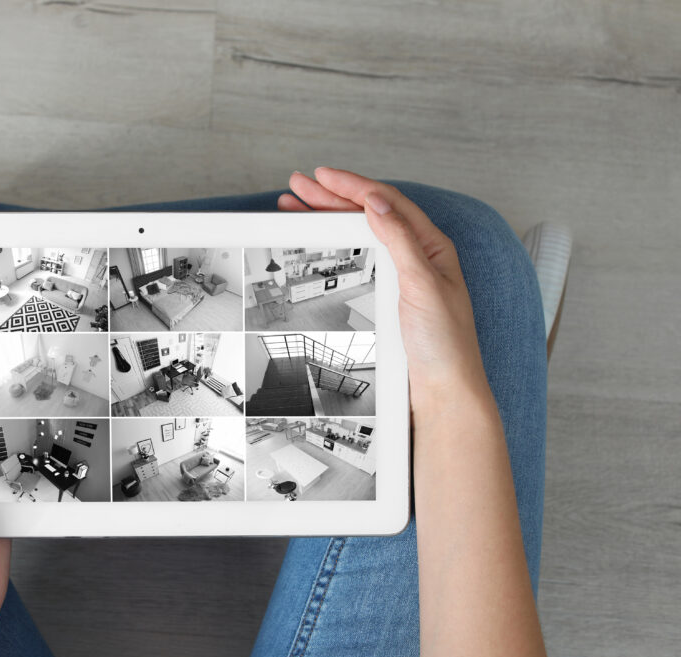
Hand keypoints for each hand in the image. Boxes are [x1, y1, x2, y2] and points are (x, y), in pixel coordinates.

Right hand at [280, 168, 491, 418]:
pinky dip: (335, 248)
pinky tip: (319, 246)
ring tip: (298, 208)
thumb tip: (377, 203)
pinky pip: (357, 262)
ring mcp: (400, 278)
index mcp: (431, 247)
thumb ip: (402, 242)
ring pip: (359, 237)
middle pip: (369, 215)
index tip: (322, 176)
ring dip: (329, 220)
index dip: (353, 185)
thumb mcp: (424, 286)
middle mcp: (416, 257)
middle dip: (331, 198)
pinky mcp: (387, 299)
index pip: (387, 202)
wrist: (443, 392)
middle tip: (298, 187)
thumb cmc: (445, 345)